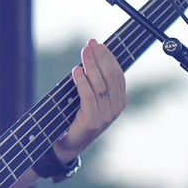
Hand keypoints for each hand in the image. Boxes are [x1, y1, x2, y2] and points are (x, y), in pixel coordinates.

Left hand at [52, 39, 126, 161]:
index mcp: (119, 100)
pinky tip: (76, 70)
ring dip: (91, 65)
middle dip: (100, 57)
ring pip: (100, 84)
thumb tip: (92, 54)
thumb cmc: (76, 116)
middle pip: (110, 76)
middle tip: (90, 44)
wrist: (68, 143)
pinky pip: (89, 96)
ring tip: (83, 52)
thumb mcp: (90, 97)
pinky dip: (82, 82)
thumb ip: (95, 81)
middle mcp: (116, 108)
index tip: (99, 44)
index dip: (109, 57)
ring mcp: (106, 116)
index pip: (117, 74)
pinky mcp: (93, 121)